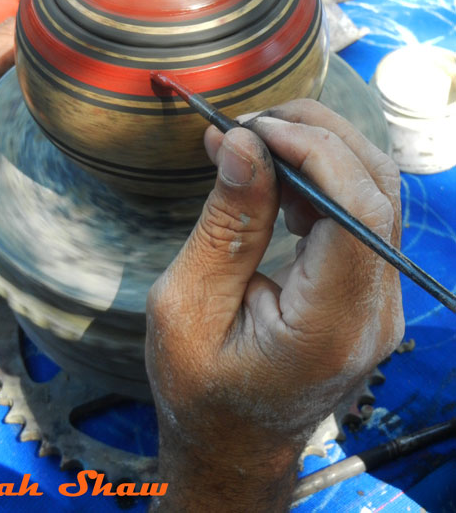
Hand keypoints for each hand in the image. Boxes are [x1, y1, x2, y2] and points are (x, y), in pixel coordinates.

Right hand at [145, 99, 403, 510]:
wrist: (233, 444)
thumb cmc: (199, 389)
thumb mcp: (187, 305)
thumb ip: (225, 224)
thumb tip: (245, 143)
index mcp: (329, 327)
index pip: (356, 210)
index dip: (313, 150)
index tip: (253, 127)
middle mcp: (373, 312)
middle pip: (377, 189)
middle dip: (317, 135)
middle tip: (250, 123)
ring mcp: (380, 302)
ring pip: (377, 192)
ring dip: (320, 151)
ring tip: (257, 144)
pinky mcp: (369, 291)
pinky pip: (362, 213)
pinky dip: (322, 178)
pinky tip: (278, 179)